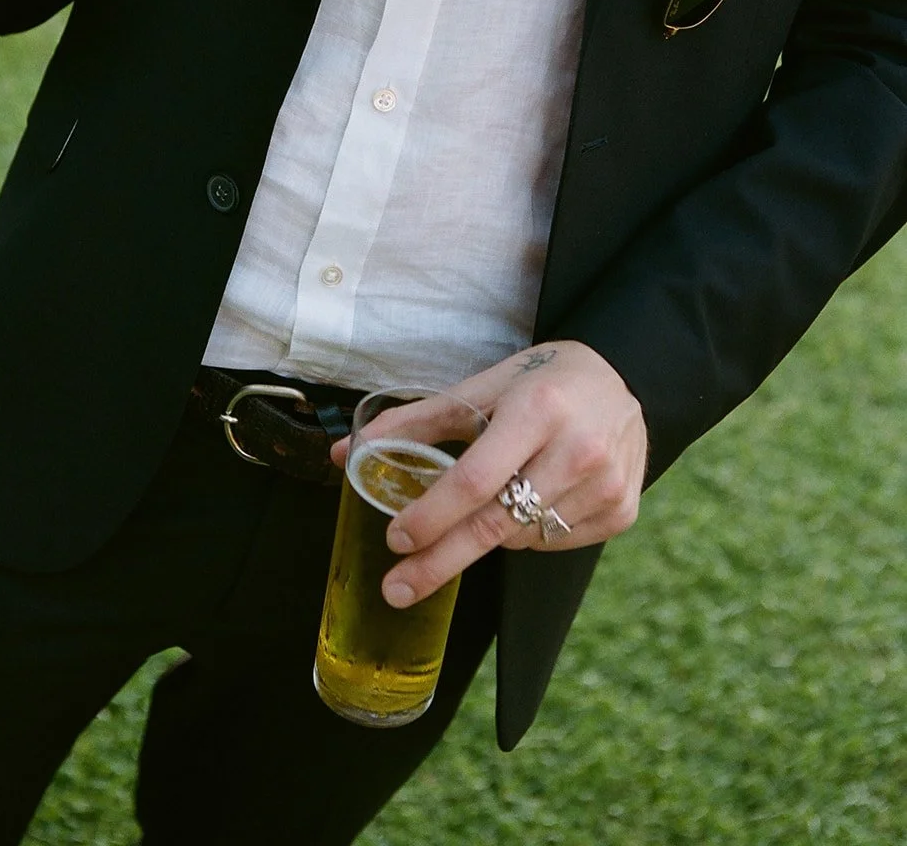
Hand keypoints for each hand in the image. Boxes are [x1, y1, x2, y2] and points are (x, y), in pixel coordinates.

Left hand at [330, 341, 647, 608]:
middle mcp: (578, 449)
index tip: (396, 539)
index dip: (431, 515)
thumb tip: (344, 453)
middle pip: (494, 523)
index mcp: (538, 408)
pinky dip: (526, 534)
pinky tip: (532, 499)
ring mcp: (606, 484)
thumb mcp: (482, 388)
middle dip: (439, 561)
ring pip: (521, 538)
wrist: (622, 379)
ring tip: (492, 497)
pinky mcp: (621, 510)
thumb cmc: (540, 382)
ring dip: (488, 532)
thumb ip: (414, 422)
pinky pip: (553, 543)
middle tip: (397, 588)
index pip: (474, 479)